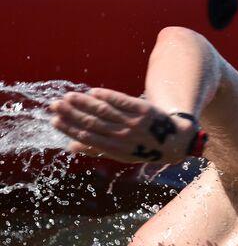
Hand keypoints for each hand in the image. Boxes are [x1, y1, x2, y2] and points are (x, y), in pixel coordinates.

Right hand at [49, 88, 195, 163]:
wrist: (175, 141)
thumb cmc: (144, 147)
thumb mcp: (123, 154)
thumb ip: (98, 150)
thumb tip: (70, 147)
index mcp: (117, 150)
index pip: (89, 138)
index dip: (70, 129)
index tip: (54, 120)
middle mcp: (125, 137)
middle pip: (94, 124)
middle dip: (72, 115)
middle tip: (55, 105)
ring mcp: (136, 123)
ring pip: (105, 112)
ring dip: (85, 103)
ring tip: (69, 96)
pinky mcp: (145, 110)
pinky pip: (124, 102)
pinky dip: (108, 96)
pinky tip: (93, 91)